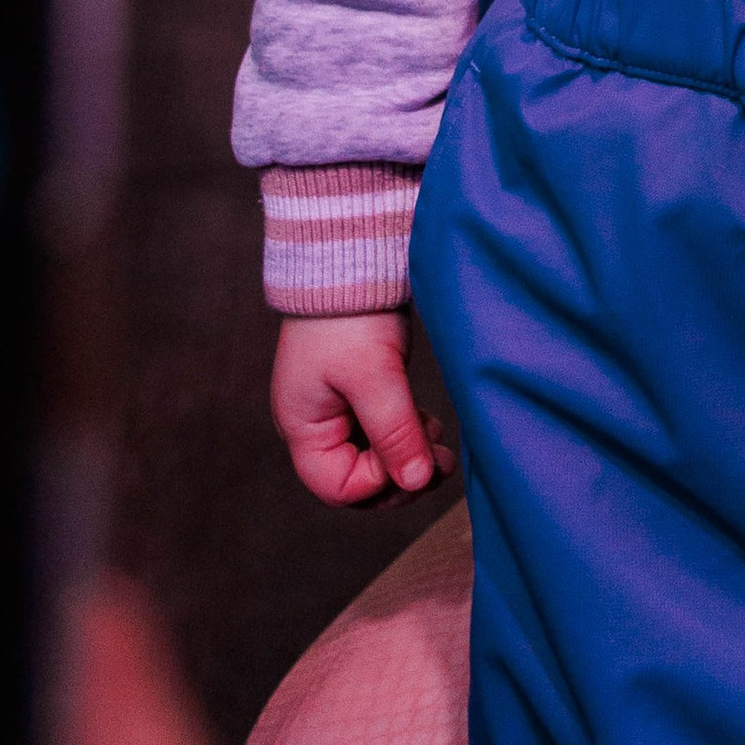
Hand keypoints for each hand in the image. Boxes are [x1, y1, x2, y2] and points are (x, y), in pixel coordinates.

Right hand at [271, 310, 453, 508]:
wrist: (349, 257)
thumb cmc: (351, 315)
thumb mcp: (375, 376)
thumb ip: (395, 432)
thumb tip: (418, 482)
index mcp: (303, 427)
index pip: (337, 487)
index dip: (379, 483)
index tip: (413, 458)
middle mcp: (316, 424)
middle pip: (355, 479)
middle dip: (399, 478)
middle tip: (441, 464)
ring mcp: (337, 408)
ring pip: (373, 457)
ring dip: (407, 456)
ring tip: (439, 439)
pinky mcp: (359, 390)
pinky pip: (381, 432)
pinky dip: (406, 434)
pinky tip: (428, 423)